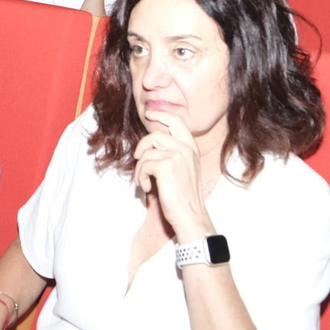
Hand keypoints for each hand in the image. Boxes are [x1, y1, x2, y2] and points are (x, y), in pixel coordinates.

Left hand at [133, 111, 213, 242]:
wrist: (190, 215)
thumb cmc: (184, 198)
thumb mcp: (182, 170)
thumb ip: (172, 155)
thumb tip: (148, 147)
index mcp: (191, 148)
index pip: (177, 122)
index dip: (161, 115)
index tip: (149, 114)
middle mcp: (186, 149)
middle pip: (156, 135)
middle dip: (142, 146)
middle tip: (137, 157)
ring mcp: (177, 156)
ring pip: (146, 152)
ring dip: (140, 168)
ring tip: (144, 181)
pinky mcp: (166, 166)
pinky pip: (143, 165)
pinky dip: (140, 177)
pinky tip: (147, 188)